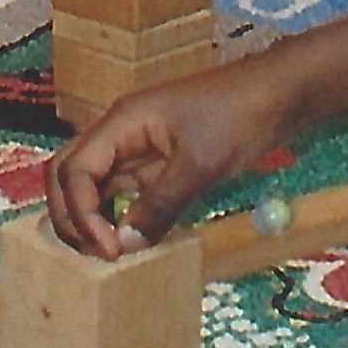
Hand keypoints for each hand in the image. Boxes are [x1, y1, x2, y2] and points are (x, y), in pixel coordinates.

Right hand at [45, 59, 295, 259]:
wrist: (279, 93)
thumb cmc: (240, 117)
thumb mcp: (201, 164)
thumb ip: (160, 204)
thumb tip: (124, 245)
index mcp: (121, 122)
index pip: (74, 169)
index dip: (81, 213)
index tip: (110, 249)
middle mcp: (119, 133)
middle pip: (68, 173)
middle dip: (70, 215)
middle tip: (96, 254)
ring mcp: (137, 146)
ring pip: (92, 183)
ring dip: (91, 218)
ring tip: (109, 253)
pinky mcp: (157, 161)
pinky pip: (123, 190)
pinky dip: (118, 215)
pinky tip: (132, 240)